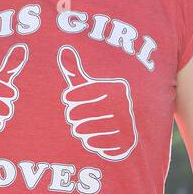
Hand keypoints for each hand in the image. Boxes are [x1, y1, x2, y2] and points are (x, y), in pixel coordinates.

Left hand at [58, 45, 137, 160]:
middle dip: (74, 115)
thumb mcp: (87, 87)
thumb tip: (64, 49)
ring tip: (82, 127)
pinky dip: (91, 142)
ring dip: (80, 130)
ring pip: (88, 129)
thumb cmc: (98, 104)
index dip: (71, 97)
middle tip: (74, 116)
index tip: (68, 98)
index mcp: (117, 87)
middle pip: (82, 113)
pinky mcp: (127, 143)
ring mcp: (128, 124)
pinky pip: (98, 144)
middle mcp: (125, 104)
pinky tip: (91, 137)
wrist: (123, 128)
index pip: (82, 93)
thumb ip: (76, 71)